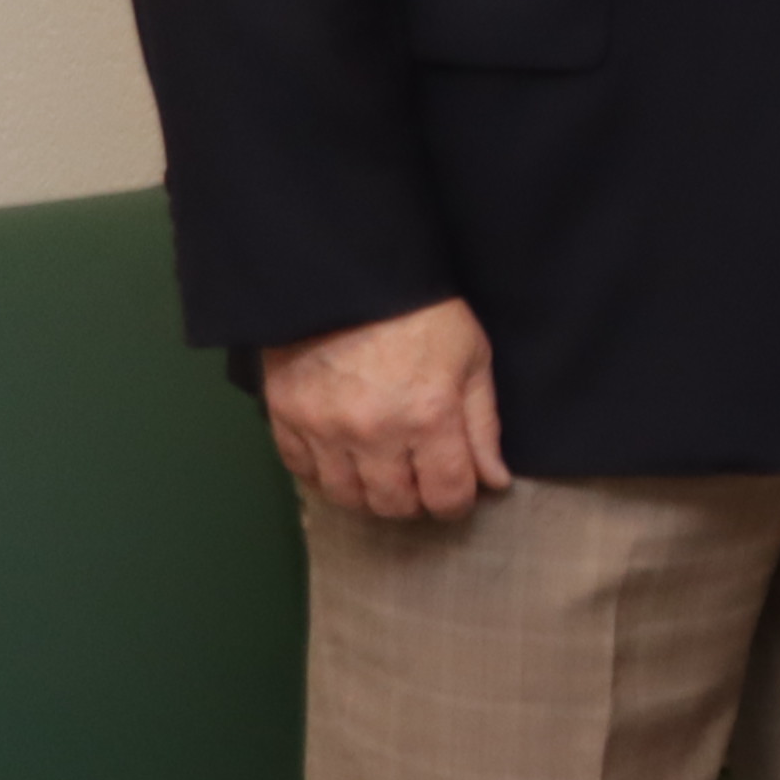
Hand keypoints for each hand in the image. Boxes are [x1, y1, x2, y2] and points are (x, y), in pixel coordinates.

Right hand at [263, 295, 508, 518]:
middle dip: (414, 501)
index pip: (446, 494)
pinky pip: (300, 471)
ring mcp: (323, 427)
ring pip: (346, 496)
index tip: (457, 494)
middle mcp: (373, 432)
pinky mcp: (285, 416)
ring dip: (368, 494)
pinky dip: (323, 474)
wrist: (349, 274)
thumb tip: (494, 480)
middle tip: (420, 481)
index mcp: (428, 417)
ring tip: (382, 473)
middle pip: (394, 505)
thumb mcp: (473, 359)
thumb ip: (483, 426)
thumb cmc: (422, 313)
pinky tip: (342, 459)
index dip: (457, 503)